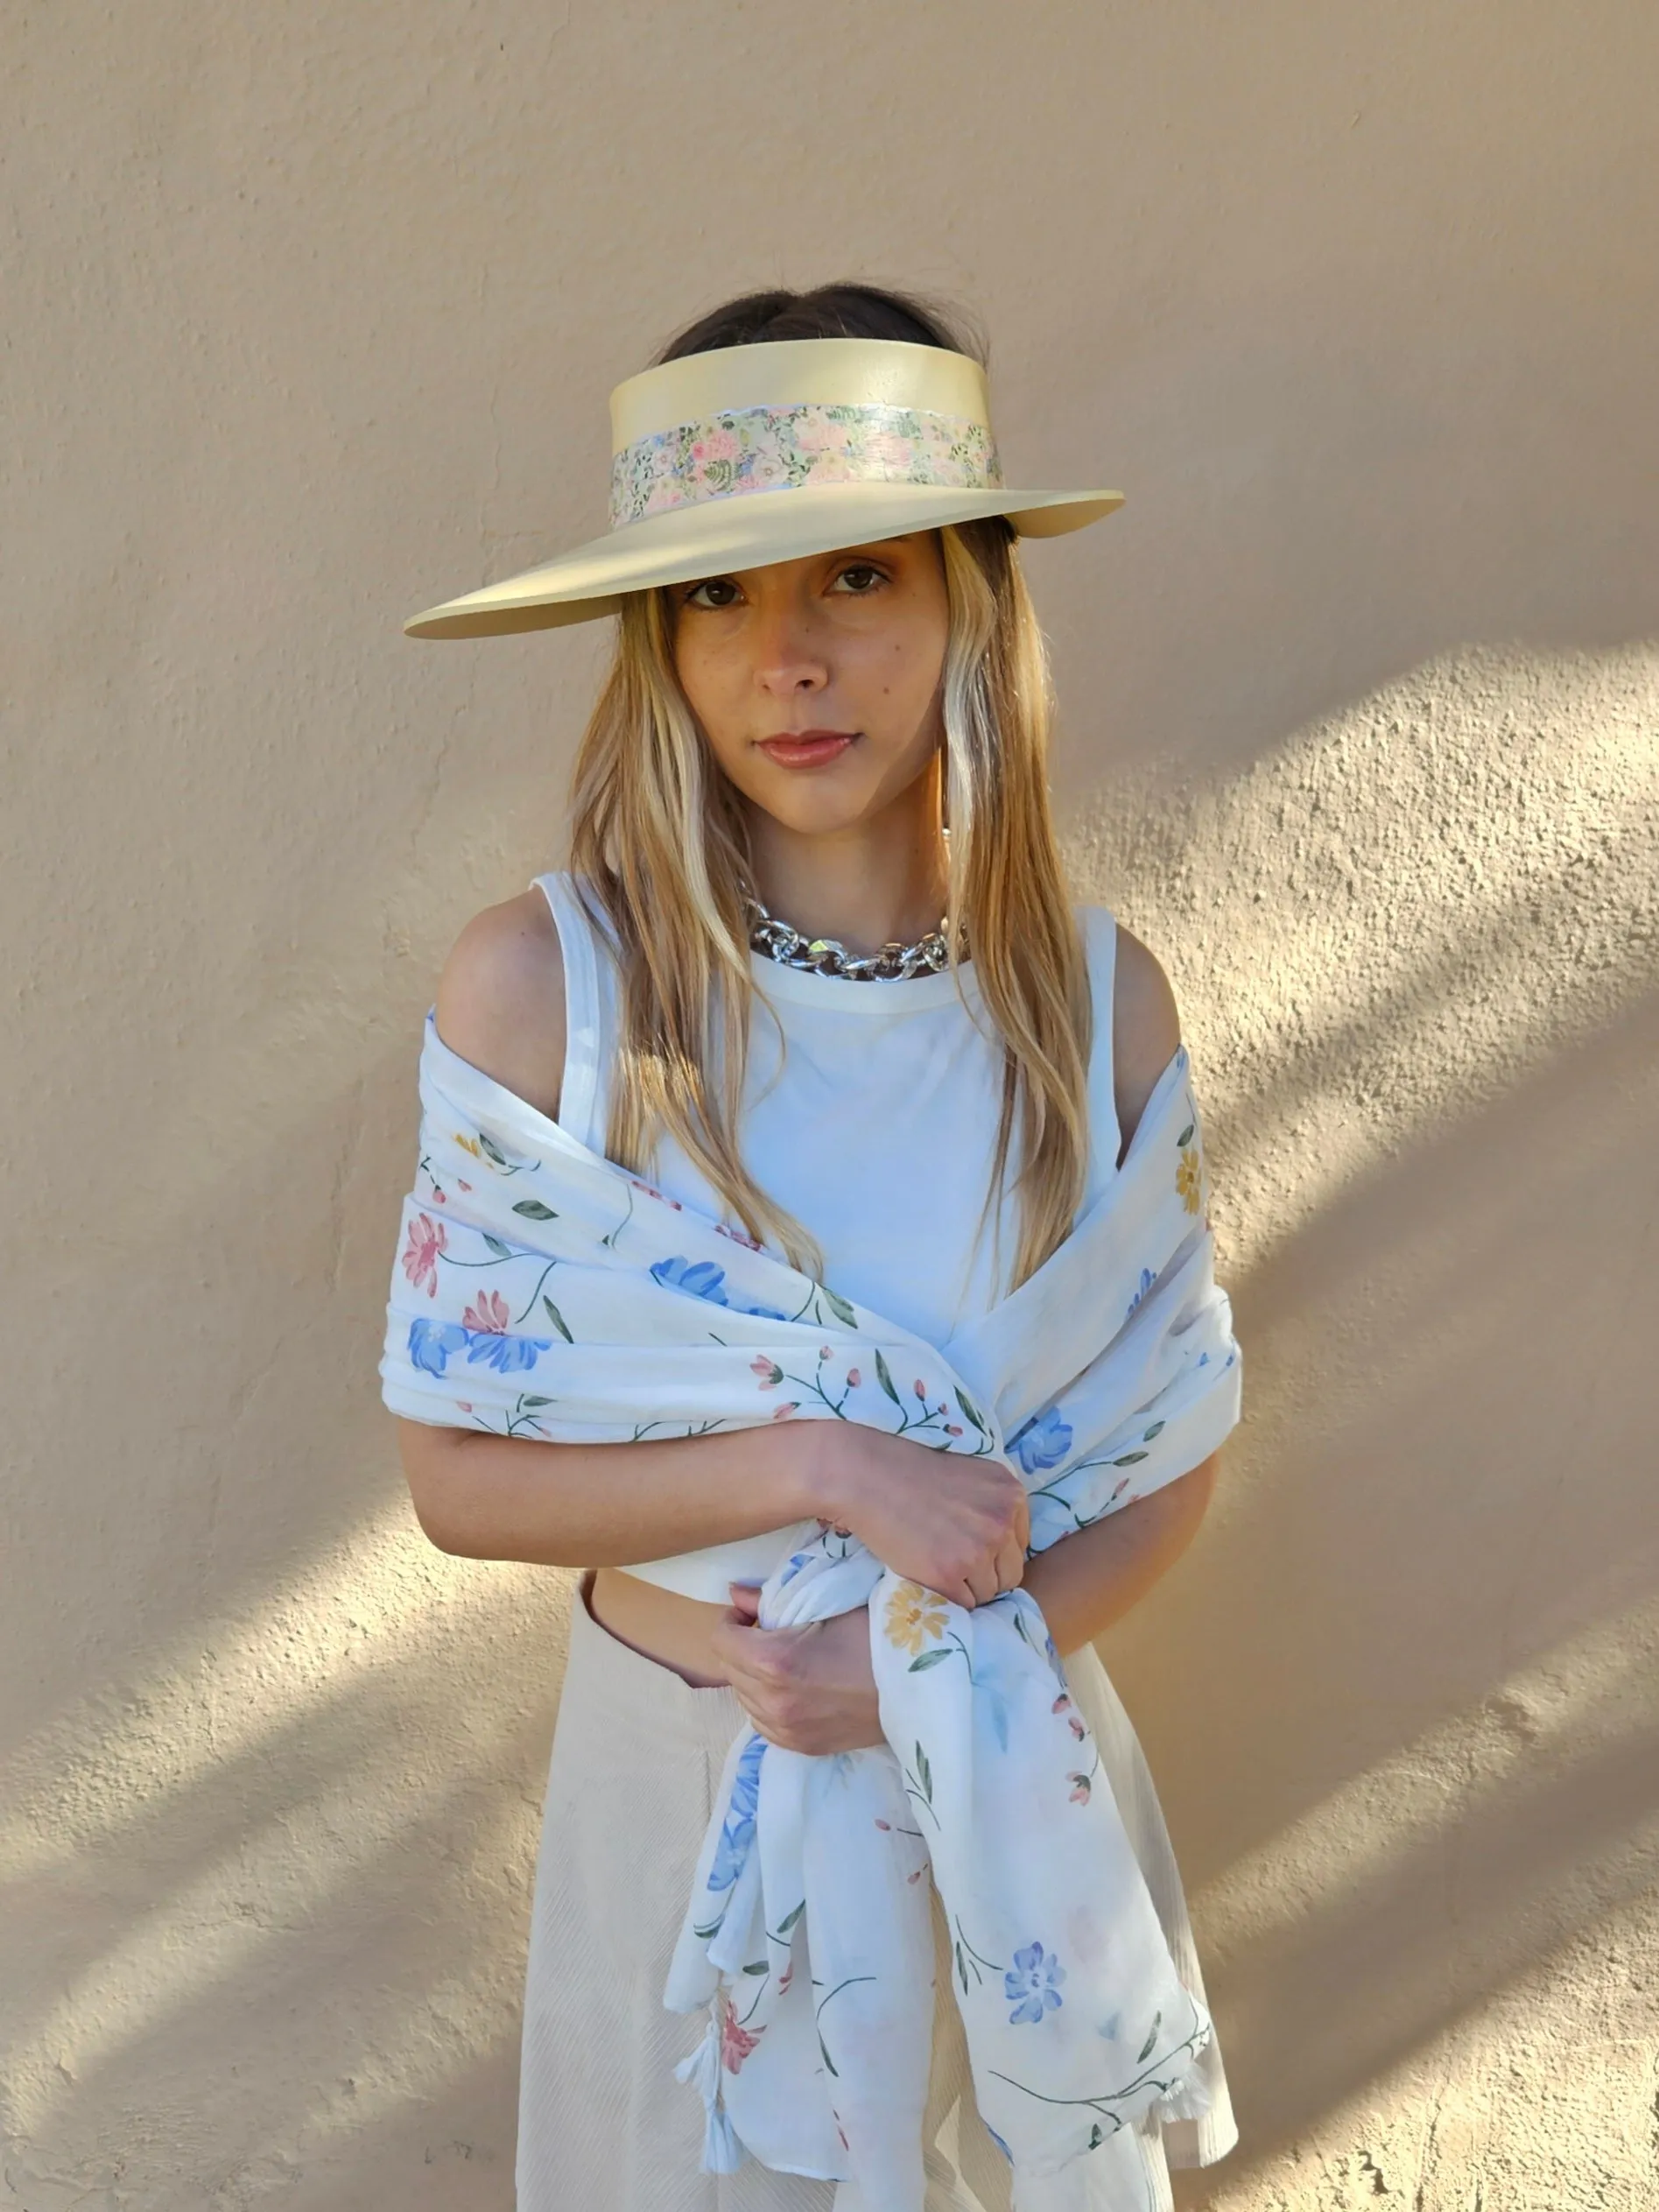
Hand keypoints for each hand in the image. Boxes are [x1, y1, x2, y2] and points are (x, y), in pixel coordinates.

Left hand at [706, 1584, 886, 1755]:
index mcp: (775, 1661)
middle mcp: (773, 1701)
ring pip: (743, 1697)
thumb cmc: (879, 1635)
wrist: (920, 1687)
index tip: (752, 1614)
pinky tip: (793, 1687)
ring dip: (752, 1676)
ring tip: (784, 1660)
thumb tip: (735, 1592)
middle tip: (770, 1632)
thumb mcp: (829, 1604)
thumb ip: (773, 1600)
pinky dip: (767, 1702)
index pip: (720, 1640)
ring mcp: (787, 1730)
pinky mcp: (802, 1747)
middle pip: (728, 1668)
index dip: (732, 1621)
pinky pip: (762, 1722)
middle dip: (741, 1646)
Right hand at [800, 1423, 1028, 1608]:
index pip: (1019, 1545)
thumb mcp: (971, 1477)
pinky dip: (947, 1595)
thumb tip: (1006, 1548)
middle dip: (985, 1574)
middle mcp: (1002, 1522)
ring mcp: (978, 1549)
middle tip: (953, 1562)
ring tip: (936, 1565)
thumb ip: (994, 1507)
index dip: (994, 1552)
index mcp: (1012, 1495)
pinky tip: (927, 1572)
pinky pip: (963, 1603)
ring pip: (989, 1592)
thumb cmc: (912, 1473)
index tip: (968, 1546)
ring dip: (966, 1587)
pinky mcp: (949, 1572)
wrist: (868, 1477)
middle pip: (1010, 1573)